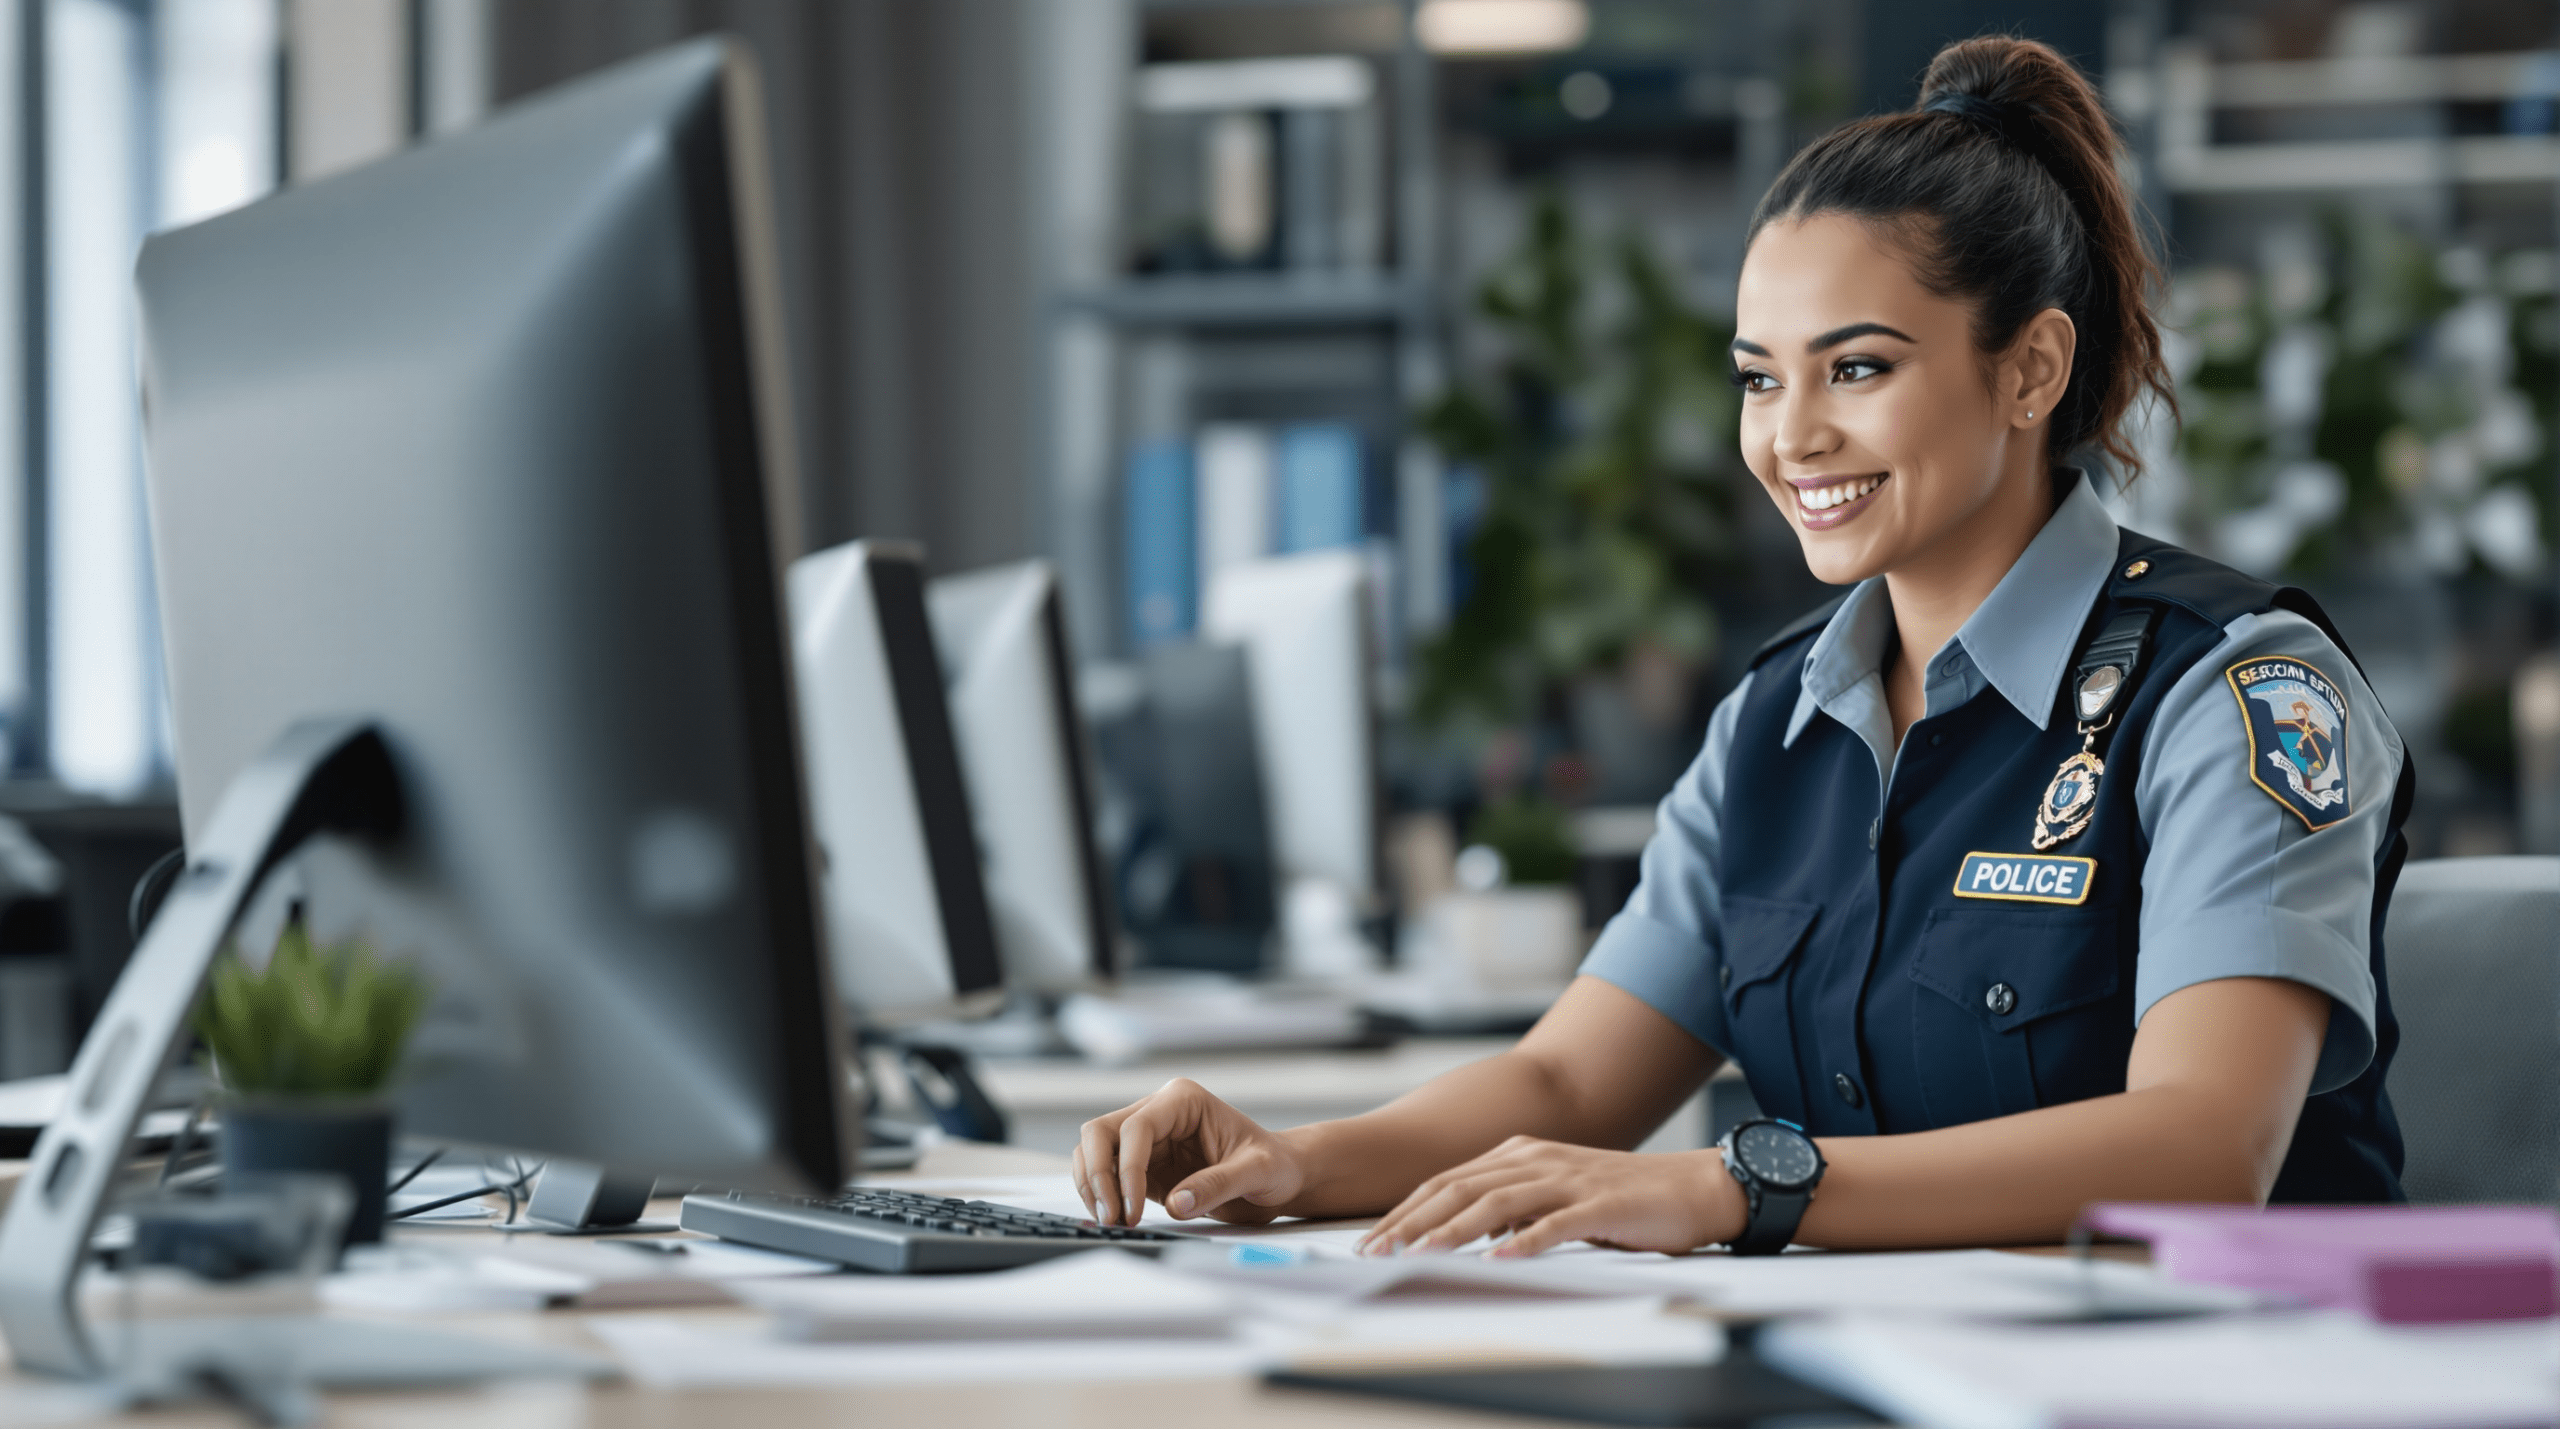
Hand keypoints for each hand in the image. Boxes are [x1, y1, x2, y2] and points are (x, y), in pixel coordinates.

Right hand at [1072, 1078, 1310, 1226]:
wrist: (1279, 1176)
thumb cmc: (1273, 1165)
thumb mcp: (1258, 1172)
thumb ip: (1219, 1185)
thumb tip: (1177, 1204)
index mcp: (1183, 1100)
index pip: (1136, 1128)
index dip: (1127, 1169)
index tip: (1133, 1209)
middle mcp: (1158, 1112)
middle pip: (1100, 1132)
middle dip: (1098, 1175)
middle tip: (1112, 1217)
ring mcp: (1146, 1139)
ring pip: (1093, 1151)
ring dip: (1093, 1186)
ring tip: (1113, 1222)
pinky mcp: (1142, 1166)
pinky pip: (1105, 1174)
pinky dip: (1100, 1195)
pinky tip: (1115, 1219)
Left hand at [1358, 1137, 1744, 1258]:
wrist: (1693, 1187)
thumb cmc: (1623, 1198)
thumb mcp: (1556, 1195)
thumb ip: (1514, 1206)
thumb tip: (1471, 1234)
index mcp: (1520, 1153)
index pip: (1448, 1181)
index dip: (1406, 1210)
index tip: (1371, 1239)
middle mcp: (1537, 1158)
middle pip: (1460, 1188)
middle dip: (1412, 1221)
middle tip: (1375, 1252)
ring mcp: (1568, 1179)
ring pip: (1497, 1202)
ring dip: (1453, 1231)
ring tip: (1419, 1256)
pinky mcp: (1601, 1203)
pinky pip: (1555, 1223)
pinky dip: (1524, 1241)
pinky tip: (1500, 1259)